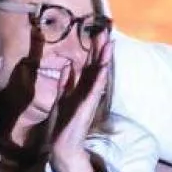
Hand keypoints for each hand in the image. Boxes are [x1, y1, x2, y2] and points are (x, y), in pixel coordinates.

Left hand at [50, 31, 112, 171]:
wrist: (64, 142)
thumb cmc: (64, 121)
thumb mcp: (62, 96)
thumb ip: (65, 82)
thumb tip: (67, 65)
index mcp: (82, 86)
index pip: (89, 63)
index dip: (93, 49)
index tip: (96, 32)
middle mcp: (89, 90)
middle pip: (96, 65)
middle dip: (100, 48)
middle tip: (105, 30)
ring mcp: (90, 97)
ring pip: (99, 73)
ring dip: (103, 59)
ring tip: (109, 43)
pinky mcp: (88, 105)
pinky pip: (95, 88)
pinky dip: (100, 77)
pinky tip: (103, 66)